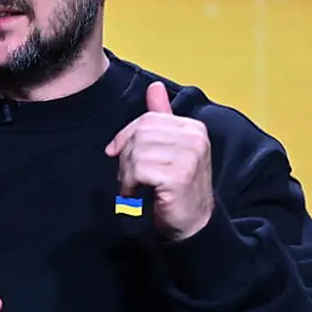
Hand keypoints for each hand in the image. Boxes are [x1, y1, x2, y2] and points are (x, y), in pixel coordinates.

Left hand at [105, 81, 214, 241]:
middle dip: (126, 157)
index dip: (126, 136)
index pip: (147, 120)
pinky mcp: (179, 175)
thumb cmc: (177, 188)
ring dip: (127, 173)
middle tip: (130, 178)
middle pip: (140, 135)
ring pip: (137, 152)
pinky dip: (130, 184)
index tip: (116, 153)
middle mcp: (195, 137)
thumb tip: (155, 87)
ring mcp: (189, 156)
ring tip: (134, 186)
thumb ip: (162, 118)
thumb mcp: (170, 149)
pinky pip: (139, 169)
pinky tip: (137, 193)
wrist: (192, 224)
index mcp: (192, 127)